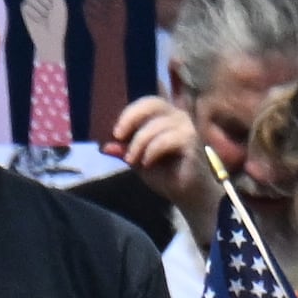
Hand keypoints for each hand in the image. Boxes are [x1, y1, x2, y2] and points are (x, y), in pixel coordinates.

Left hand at [110, 94, 218, 226]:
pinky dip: (151, 151)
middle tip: (118, 137)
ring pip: (156, 125)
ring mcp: (187, 128)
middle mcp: (178, 117)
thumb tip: (105, 147)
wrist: (188, 194)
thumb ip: (125, 151)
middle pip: (152, 103)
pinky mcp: (192, 142)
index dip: (128, 114)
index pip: (146, 103)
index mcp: (166, 117)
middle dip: (131, 118)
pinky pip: (165, 140)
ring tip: (132, 160)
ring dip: (139, 143)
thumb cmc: (166, 174)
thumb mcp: (138, 161)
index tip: (116, 134)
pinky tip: (147, 163)